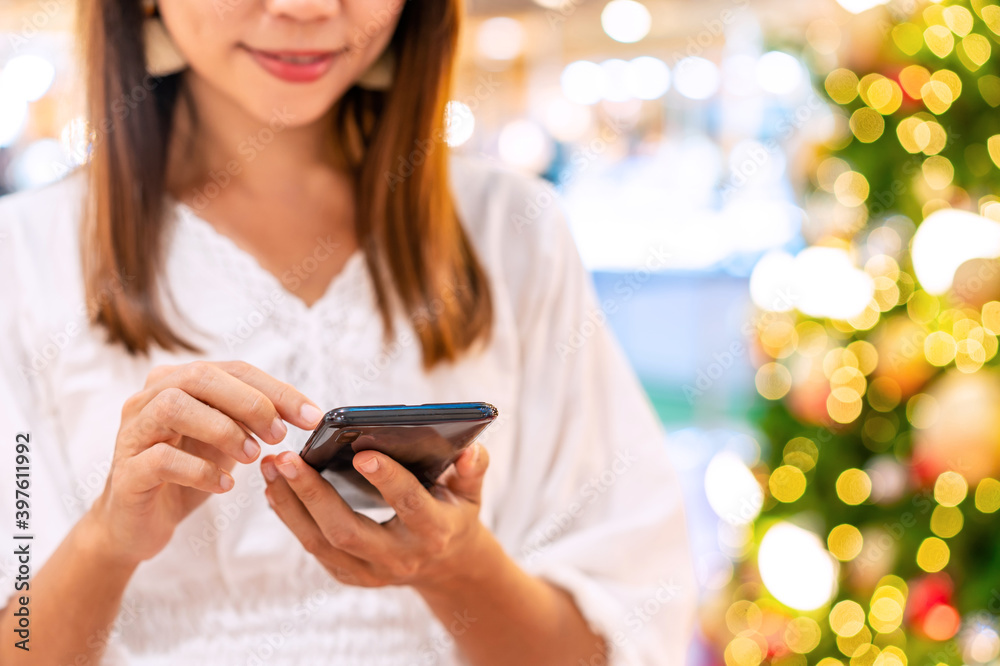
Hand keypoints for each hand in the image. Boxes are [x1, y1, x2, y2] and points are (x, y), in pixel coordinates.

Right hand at [89, 360, 322, 564]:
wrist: (137, 523)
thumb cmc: (186, 474)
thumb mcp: (225, 441)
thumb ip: (251, 420)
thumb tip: (299, 412)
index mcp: (179, 382)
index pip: (234, 370)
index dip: (277, 390)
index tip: (311, 416)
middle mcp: (149, 398)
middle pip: (201, 377)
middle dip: (249, 402)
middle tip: (279, 434)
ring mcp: (133, 432)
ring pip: (174, 406)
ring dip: (223, 430)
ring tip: (251, 456)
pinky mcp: (126, 471)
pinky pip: (161, 458)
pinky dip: (200, 470)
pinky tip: (224, 485)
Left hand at [260, 442, 490, 589]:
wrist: (446, 565)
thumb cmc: (454, 514)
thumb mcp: (471, 493)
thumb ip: (473, 470)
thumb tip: (471, 450)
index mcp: (434, 531)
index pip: (408, 504)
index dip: (387, 478)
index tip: (361, 452)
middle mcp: (399, 556)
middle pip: (347, 530)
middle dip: (313, 493)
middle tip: (287, 458)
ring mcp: (370, 571)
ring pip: (320, 542)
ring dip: (290, 504)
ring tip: (271, 467)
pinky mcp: (349, 574)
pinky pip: (313, 546)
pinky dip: (291, 517)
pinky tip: (276, 488)